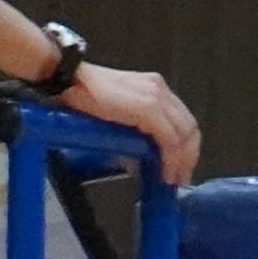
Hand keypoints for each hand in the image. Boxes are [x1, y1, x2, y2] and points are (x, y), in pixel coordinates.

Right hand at [63, 60, 203, 187]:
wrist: (68, 80)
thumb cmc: (83, 95)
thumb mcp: (118, 115)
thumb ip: (135, 130)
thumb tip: (143, 157)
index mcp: (153, 88)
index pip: (182, 120)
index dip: (186, 146)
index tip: (181, 166)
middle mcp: (159, 89)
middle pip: (189, 127)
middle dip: (189, 156)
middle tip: (180, 176)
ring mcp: (156, 96)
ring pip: (184, 133)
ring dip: (182, 160)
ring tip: (173, 177)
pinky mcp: (148, 107)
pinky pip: (170, 137)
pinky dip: (172, 157)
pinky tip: (166, 170)